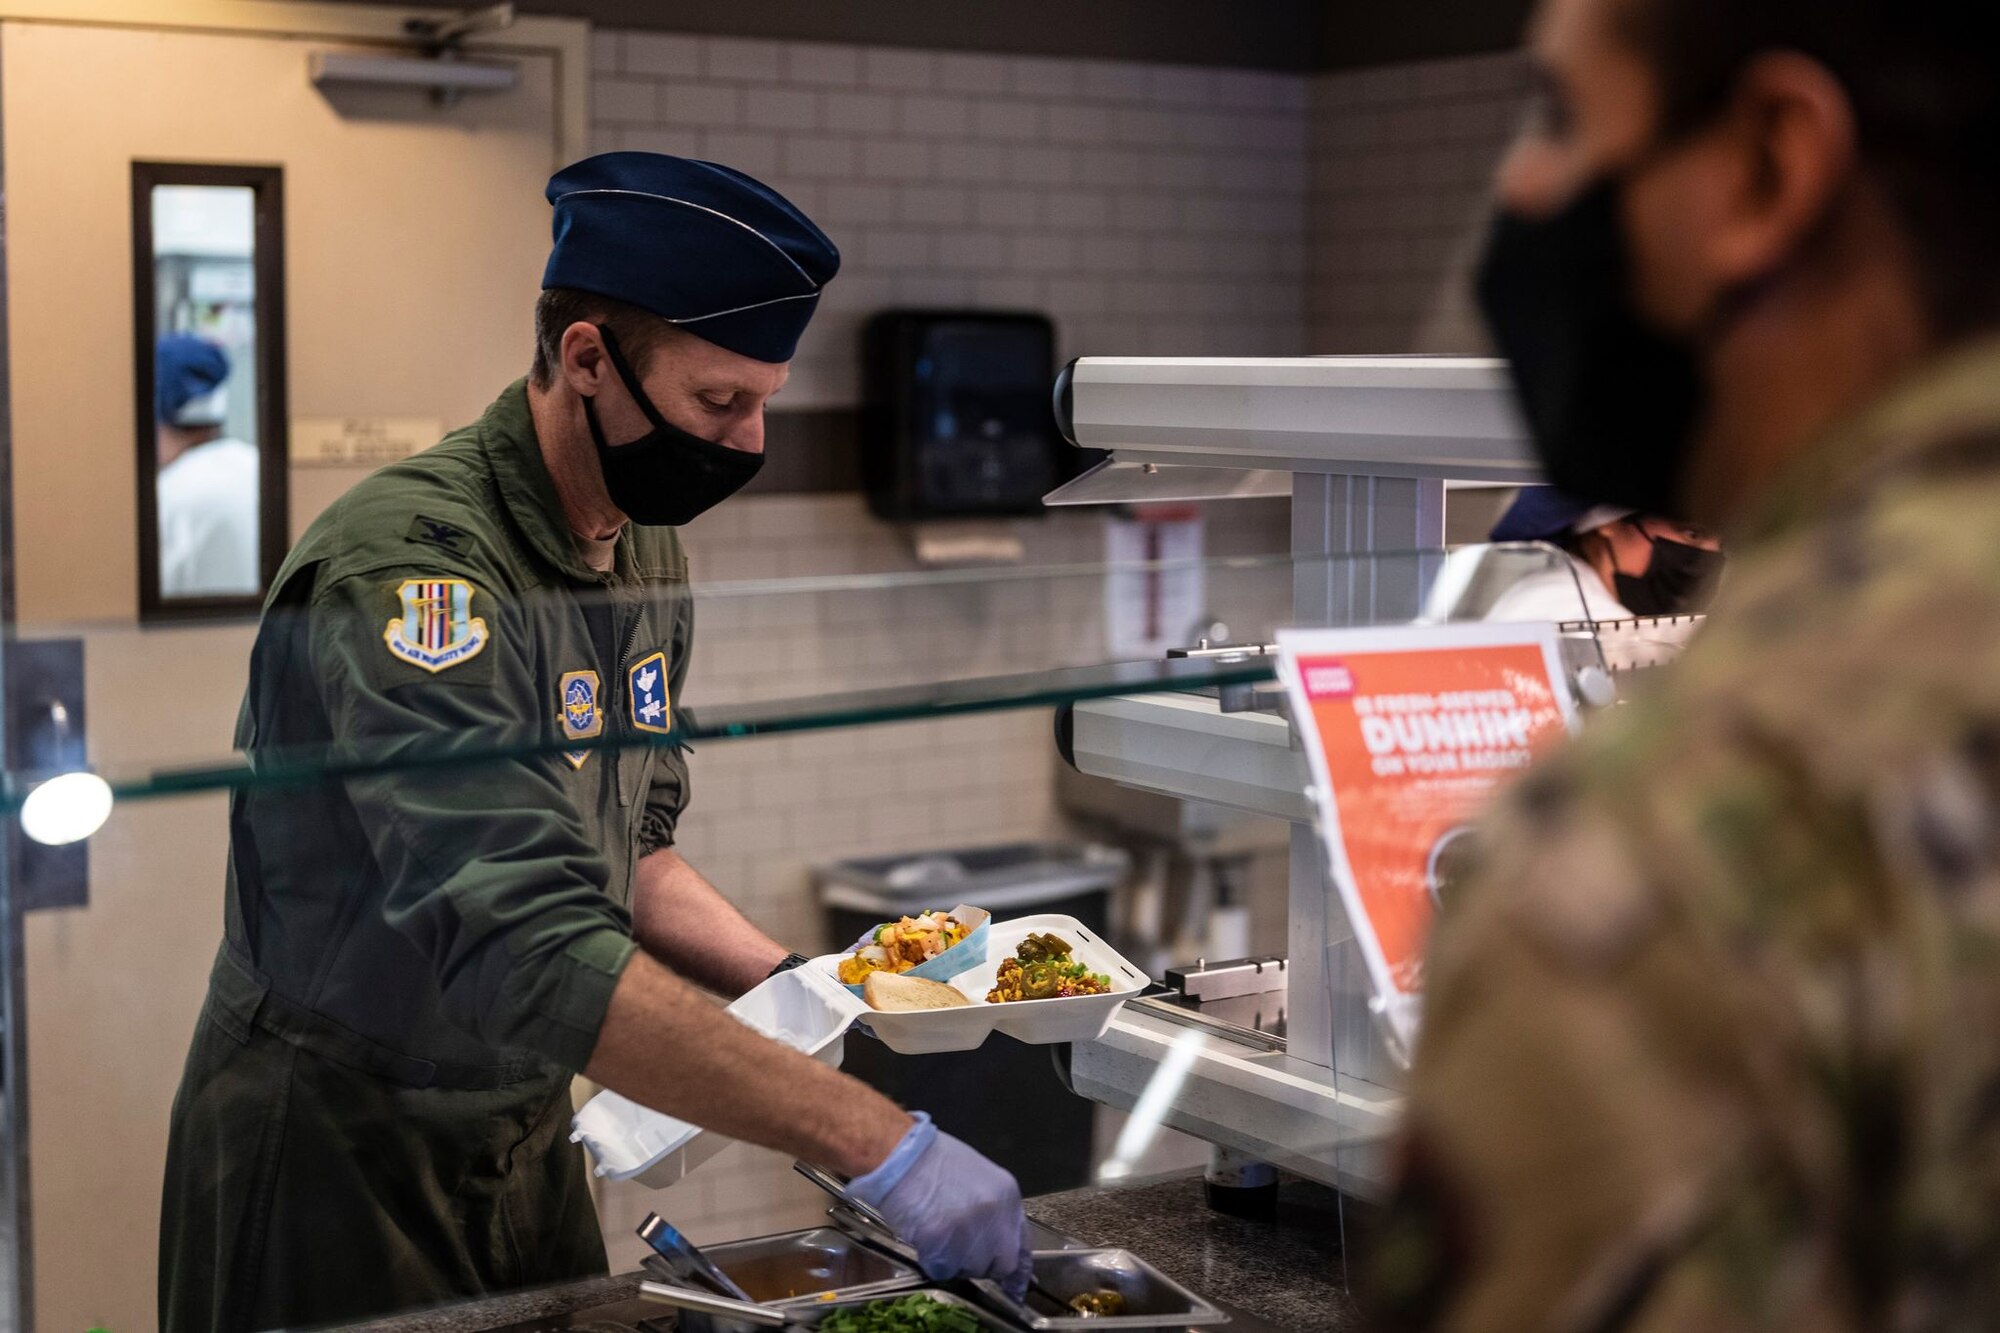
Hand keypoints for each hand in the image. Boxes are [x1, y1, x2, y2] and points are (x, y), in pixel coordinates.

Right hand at [849, 1113, 1030, 1298]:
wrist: (901, 1155)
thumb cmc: (933, 1160)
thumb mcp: (978, 1178)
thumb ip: (993, 1209)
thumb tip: (995, 1240)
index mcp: (1007, 1196)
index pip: (1022, 1244)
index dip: (1017, 1269)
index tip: (1015, 1286)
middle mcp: (995, 1217)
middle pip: (1001, 1264)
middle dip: (983, 1264)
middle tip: (961, 1250)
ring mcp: (970, 1233)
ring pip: (970, 1270)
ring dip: (954, 1262)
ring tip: (937, 1233)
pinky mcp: (942, 1245)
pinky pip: (942, 1270)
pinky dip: (933, 1262)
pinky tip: (925, 1238)